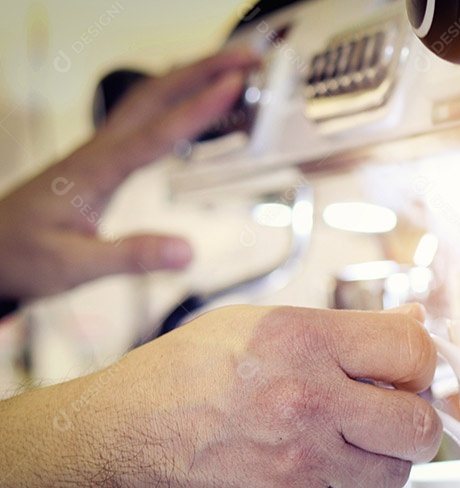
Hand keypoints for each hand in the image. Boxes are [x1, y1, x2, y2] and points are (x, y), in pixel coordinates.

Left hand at [0, 48, 258, 298]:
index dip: (199, 108)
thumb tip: (188, 251)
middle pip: (154, 95)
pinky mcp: (102, 158)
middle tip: (247, 58)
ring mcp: (99, 150)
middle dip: (202, 70)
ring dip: (190, 77)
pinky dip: (177, 99)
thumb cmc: (23, 256)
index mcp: (94, 172)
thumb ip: (132, 256)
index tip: (234, 83)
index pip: (157, 132)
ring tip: (233, 69)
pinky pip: (145, 116)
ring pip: (148, 99)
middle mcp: (98, 151)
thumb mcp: (74, 267)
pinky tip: (196, 104)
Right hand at [0, 305, 440, 487]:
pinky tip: (305, 469)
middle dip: (416, 420)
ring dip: (380, 458)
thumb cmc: (175, 383)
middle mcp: (308, 405)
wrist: (110, 449)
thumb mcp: (257, 326)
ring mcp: (301, 469)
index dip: (425, 362)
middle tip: (395, 413)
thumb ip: (342, 328)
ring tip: (340, 441)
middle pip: (420, 425)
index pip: (414, 351)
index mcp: (302, 344)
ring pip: (394, 474)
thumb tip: (407, 326)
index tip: (416, 370)